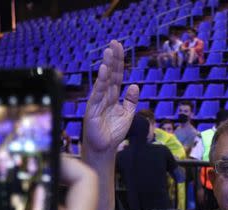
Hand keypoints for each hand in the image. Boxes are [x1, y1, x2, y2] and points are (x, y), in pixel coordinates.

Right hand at [83, 40, 138, 154]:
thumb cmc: (114, 133)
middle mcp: (104, 96)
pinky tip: (103, 70)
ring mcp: (98, 101)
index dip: (119, 62)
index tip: (120, 47)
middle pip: (110, 74)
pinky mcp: (93, 109)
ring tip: (109, 52)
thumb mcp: (128, 115)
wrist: (105, 149)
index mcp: (113, 96)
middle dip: (112, 59)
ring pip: (104, 80)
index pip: (117, 75)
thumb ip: (131, 101)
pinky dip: (101, 81)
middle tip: (114, 43)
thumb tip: (134, 85)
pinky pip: (97, 93)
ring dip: (107, 66)